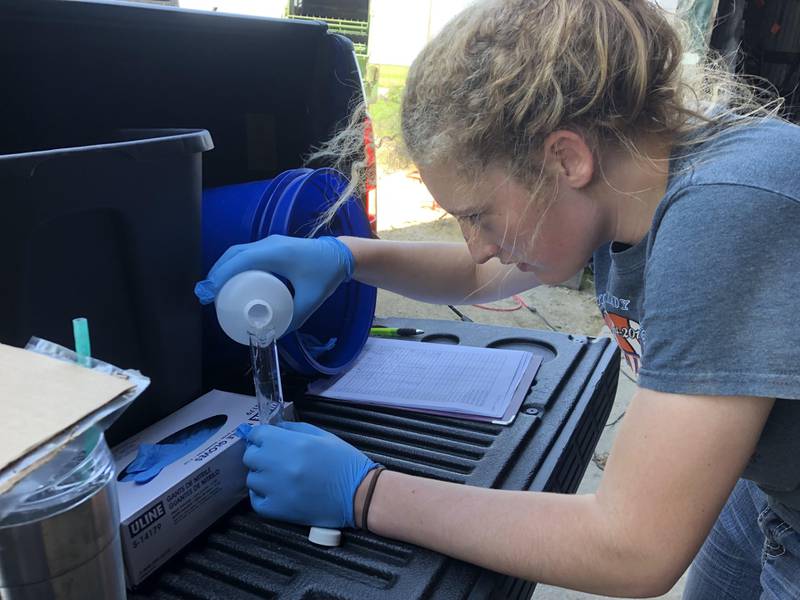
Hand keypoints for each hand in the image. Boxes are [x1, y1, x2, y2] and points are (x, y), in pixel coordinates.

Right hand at [195, 235, 354, 331]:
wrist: (341, 256)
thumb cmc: (326, 275)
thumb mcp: (312, 299)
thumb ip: (295, 317)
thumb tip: (274, 333)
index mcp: (277, 253)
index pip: (241, 261)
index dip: (221, 275)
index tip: (209, 293)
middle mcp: (270, 244)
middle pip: (234, 254)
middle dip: (217, 273)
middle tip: (206, 295)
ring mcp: (270, 243)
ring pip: (238, 252)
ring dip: (223, 268)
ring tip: (214, 289)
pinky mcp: (272, 246)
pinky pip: (246, 253)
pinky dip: (234, 264)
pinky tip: (230, 280)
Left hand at [242, 420, 379, 527]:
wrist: (358, 494)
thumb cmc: (344, 463)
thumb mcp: (322, 435)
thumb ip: (294, 429)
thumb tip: (274, 428)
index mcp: (290, 443)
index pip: (257, 434)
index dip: (261, 436)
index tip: (265, 439)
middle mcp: (278, 465)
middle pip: (250, 456)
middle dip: (260, 454)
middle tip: (274, 457)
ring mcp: (275, 489)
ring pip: (251, 478)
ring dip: (262, 475)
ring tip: (279, 476)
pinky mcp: (277, 510)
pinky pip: (255, 500)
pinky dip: (261, 494)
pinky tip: (276, 491)